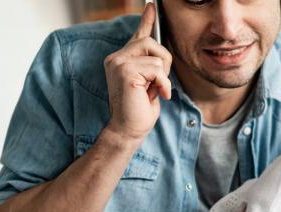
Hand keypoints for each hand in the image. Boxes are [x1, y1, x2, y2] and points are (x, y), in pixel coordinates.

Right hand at [103, 3, 171, 140]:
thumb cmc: (139, 110)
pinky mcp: (125, 71)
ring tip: (153, 91)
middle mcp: (116, 57)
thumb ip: (152, 65)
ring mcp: (118, 63)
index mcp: (122, 59)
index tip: (152, 6)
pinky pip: (157, 69)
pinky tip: (156, 96)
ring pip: (157, 56)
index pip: (137, 35)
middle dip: (164, 62)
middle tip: (159, 83)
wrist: (128, 129)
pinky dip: (163, 84)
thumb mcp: (150, 82)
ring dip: (163, 77)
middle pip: (151, 42)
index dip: (147, 20)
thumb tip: (162, 51)